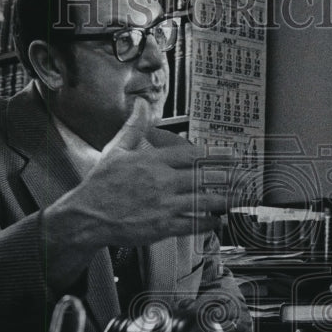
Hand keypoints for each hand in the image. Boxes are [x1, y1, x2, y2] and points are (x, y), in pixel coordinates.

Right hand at [43, 98, 229, 285]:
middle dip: (228, 176)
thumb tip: (141, 104)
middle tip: (245, 176)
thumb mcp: (116, 150)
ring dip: (224, 199)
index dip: (216, 155)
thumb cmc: (100, 185)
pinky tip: (218, 221)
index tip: (233, 154)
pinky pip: (192, 224)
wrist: (86, 216)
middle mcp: (162, 182)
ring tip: (239, 198)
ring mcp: (164, 206)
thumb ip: (134, 127)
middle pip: (204, 177)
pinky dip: (208, 222)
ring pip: (203, 201)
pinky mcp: (162, 227)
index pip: (192, 155)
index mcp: (152, 162)